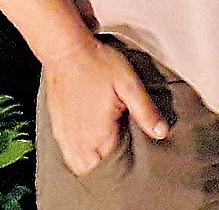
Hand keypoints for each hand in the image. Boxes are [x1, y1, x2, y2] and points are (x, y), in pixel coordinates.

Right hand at [45, 39, 168, 174]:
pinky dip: (75, 151)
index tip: (131, 160)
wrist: (66, 49)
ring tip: (103, 150)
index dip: (122, 167)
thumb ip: (145, 111)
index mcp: (98, 133)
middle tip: (119, 156)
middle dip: (104, 168)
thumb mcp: (129, 84)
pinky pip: (65, 150)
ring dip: (89, 161)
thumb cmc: (96, 63)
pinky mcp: (56, 124)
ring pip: (76, 162)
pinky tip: (86, 141)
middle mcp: (78, 138)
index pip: (110, 166)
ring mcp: (64, 132)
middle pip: (91, 169)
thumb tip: (162, 132)